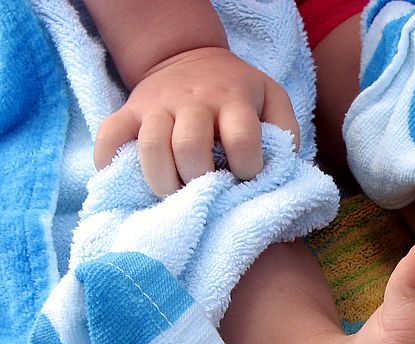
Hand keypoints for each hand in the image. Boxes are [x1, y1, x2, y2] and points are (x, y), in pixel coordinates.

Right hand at [94, 46, 298, 195]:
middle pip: (190, 147)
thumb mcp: (273, 101)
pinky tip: (128, 181)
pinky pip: (110, 137)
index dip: (247, 167)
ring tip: (173, 194)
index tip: (245, 177)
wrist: (191, 58)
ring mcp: (157, 104)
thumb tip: (280, 171)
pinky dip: (111, 163)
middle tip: (204, 190)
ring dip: (162, 181)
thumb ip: (285, 133)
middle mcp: (194, 101)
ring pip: (151, 147)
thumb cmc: (239, 93)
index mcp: (234, 99)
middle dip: (199, 179)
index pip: (242, 139)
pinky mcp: (128, 110)